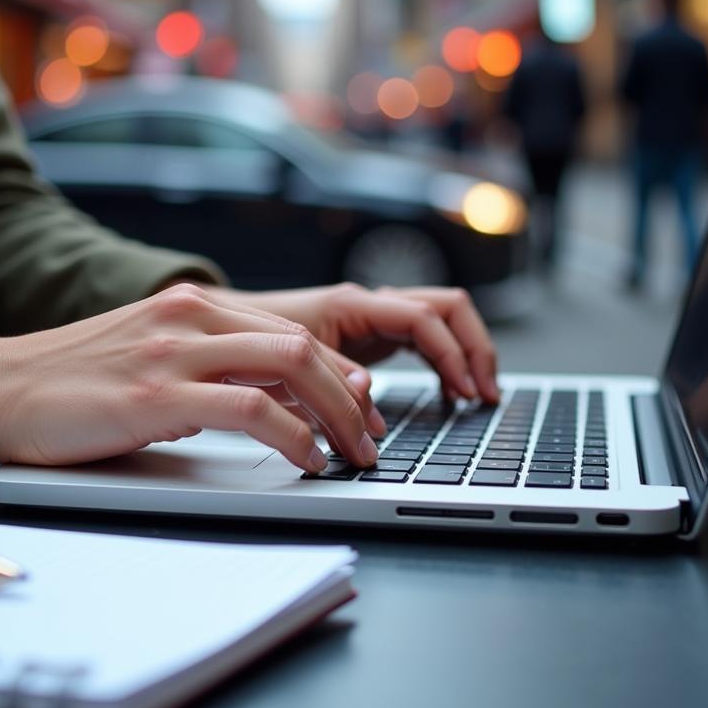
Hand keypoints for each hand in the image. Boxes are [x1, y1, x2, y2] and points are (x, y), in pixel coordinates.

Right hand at [0, 284, 382, 472]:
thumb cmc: (69, 381)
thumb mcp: (148, 355)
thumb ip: (205, 364)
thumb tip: (264, 402)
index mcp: (191, 304)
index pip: (291, 330)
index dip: (337, 372)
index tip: (360, 409)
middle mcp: (190, 316)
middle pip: (303, 344)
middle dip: (351, 395)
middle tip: (372, 437)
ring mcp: (173, 351)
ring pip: (289, 365)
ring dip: (336, 414)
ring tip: (353, 453)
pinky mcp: (155, 395)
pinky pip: (250, 408)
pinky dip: (293, 433)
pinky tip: (307, 458)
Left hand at [212, 283, 499, 403]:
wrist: (223, 329)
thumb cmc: (248, 336)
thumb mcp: (285, 362)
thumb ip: (328, 379)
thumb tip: (369, 403)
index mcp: (354, 304)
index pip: (423, 318)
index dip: (451, 355)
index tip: (464, 393)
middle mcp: (370, 305)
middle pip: (448, 308)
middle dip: (475, 347)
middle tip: (484, 394)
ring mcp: (374, 319)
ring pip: (441, 319)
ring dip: (466, 353)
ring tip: (477, 396)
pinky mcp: (371, 337)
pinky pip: (425, 340)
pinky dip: (444, 363)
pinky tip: (448, 394)